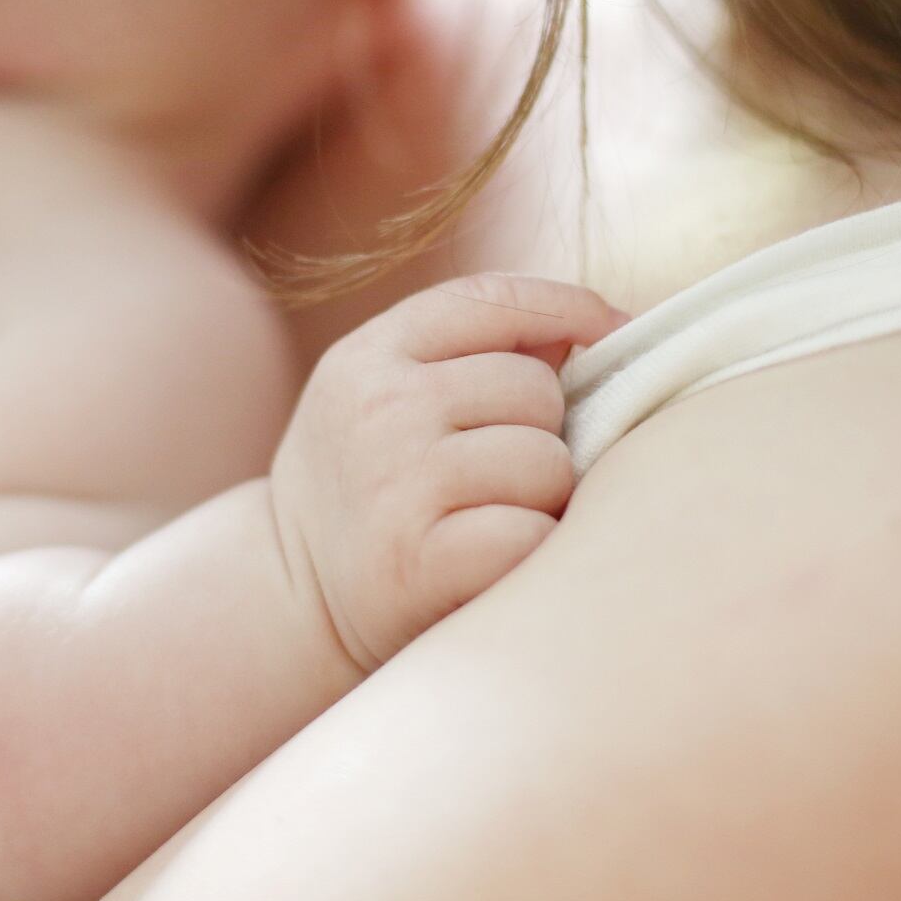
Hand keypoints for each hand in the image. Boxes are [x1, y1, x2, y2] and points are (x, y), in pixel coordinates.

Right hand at [270, 274, 624, 672]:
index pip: (493, 301)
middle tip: (498, 476)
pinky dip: (530, 551)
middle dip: (540, 432)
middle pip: (536, 389)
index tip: (612, 332)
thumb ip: (468, 355)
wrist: (289, 599)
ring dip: (541, 497)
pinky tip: (491, 561)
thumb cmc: (365, 491)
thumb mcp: (381, 401)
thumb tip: (590, 326)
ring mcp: (398, 482)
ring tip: (492, 517)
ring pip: (547, 462)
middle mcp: (380, 409)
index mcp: (370, 355)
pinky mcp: (420, 558)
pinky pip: (533, 532)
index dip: (568, 308)